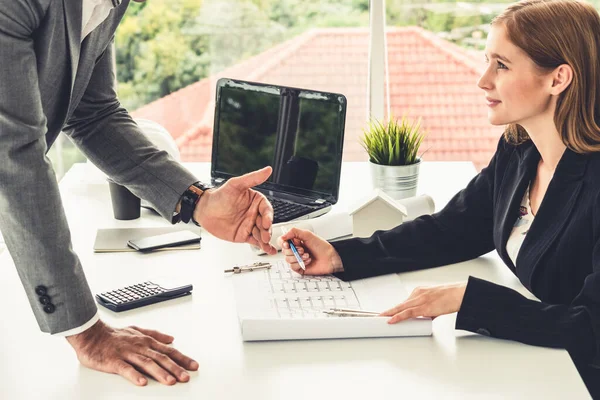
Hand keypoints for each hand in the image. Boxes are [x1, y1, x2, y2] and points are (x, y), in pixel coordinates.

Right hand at [66, 320, 197, 385]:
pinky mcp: (114, 361)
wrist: (91, 334)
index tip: (194, 366)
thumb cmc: (114, 335)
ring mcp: (127, 354)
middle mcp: (140, 347)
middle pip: (161, 358)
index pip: (168, 351)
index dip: (182, 358)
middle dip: (175, 368)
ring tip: (170, 381)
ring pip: (146, 363)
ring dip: (159, 373)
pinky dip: (134, 375)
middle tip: (186, 377)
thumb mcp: (137, 331)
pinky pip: (125, 369)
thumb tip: (171, 338)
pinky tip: (142, 382)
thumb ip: (155, 335)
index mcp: (146, 341)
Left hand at [194, 166, 275, 254]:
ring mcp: (250, 225)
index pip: (267, 209)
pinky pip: (256, 241)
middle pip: (266, 223)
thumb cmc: (219, 196)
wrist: (204, 211)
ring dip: (266, 239)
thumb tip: (267, 170)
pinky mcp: (244, 235)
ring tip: (266, 243)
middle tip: (265, 234)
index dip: (268, 216)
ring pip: (262, 233)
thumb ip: (252, 178)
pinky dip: (264, 246)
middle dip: (267, 229)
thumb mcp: (235, 185)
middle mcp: (254, 213)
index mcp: (256, 201)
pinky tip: (269, 250)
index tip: (266, 221)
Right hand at [277, 227, 343, 274]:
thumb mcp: (307, 234)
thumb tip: (282, 236)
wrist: (330, 257)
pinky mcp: (299, 268)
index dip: (283, 243)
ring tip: (307, 255)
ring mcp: (297, 259)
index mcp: (295, 242)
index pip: (282, 242)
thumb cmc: (321, 246)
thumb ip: (293, 232)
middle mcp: (295, 250)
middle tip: (303, 249)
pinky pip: (293, 267)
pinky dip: (300, 263)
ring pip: (288, 259)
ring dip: (298, 257)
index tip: (288, 244)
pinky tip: (308, 261)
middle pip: (284, 251)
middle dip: (294, 250)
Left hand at [380, 283, 466, 323]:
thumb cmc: (451, 298)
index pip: (404, 301)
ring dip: (389, 314)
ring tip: (380, 319)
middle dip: (388, 311)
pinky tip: (391, 320)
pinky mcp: (424, 307)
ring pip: (400, 308)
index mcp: (420, 291)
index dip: (394, 308)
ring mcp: (420, 300)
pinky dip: (398, 317)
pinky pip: (408, 313)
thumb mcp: (436, 304)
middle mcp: (418, 294)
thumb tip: (425, 319)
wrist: (460, 294)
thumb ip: (428, 312)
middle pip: (399, 304)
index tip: (386, 313)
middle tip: (377, 316)